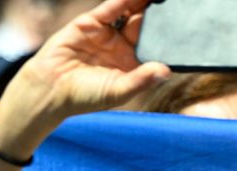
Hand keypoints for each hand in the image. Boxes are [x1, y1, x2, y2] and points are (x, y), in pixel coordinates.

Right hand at [5, 0, 170, 123]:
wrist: (50, 89)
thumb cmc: (85, 97)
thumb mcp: (118, 91)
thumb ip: (142, 79)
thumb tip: (166, 71)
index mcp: (132, 64)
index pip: (155, 45)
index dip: (169, 36)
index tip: (186, 26)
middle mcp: (121, 46)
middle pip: (145, 25)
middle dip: (159, 14)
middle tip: (178, 4)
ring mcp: (106, 34)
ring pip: (130, 13)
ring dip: (143, 3)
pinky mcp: (90, 23)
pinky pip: (110, 9)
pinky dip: (123, 1)